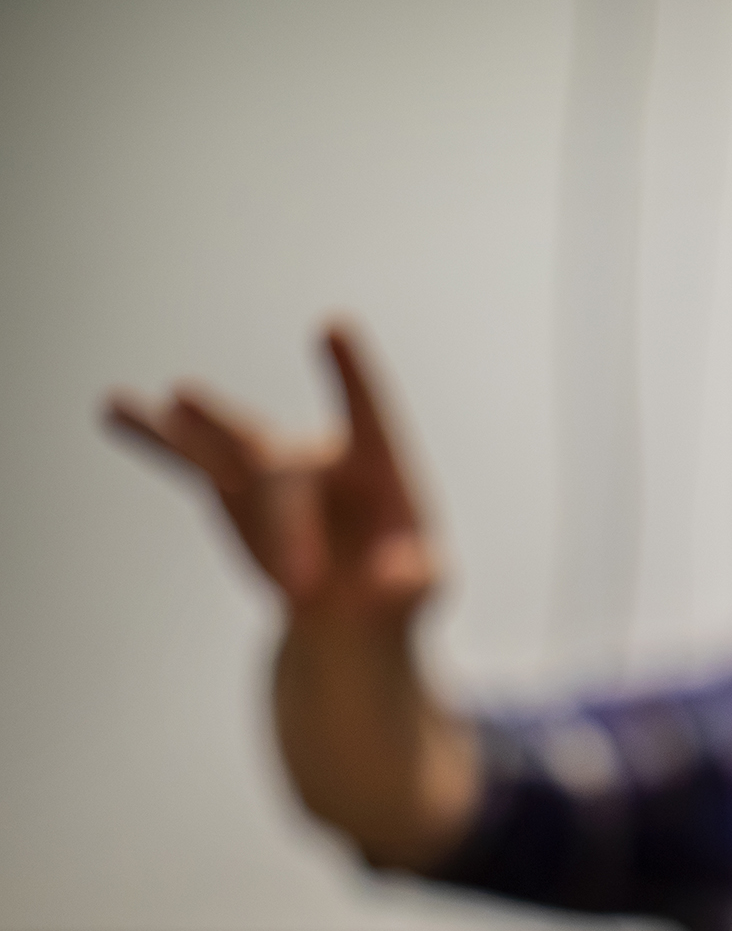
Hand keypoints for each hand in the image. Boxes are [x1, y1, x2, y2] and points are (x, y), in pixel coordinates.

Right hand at [105, 322, 472, 869]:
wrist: (350, 604)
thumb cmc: (399, 588)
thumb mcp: (418, 594)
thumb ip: (414, 584)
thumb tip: (401, 576)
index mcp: (381, 472)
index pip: (370, 418)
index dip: (352, 377)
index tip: (333, 326)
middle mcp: (321, 459)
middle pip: (289, 471)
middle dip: (285, 530)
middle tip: (301, 589)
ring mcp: (271, 470)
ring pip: (232, 447)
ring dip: (200, 428)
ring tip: (169, 400)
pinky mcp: (231, 492)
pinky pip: (190, 463)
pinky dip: (156, 440)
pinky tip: (115, 408)